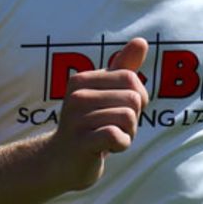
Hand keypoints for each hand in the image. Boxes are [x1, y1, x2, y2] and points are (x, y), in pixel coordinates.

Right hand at [45, 37, 150, 191]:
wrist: (61, 162)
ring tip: (108, 139)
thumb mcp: (107, 93)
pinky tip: (109, 148)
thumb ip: (123, 67)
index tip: (119, 111)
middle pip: (133, 98)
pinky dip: (121, 144)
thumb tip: (141, 41)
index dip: (137, 99)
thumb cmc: (90, 125)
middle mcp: (76, 95)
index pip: (131, 79)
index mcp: (82, 79)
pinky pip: (115, 135)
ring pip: (128, 117)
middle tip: (113, 128)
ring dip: (127, 134)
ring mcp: (76, 119)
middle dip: (133, 118)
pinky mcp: (81, 142)